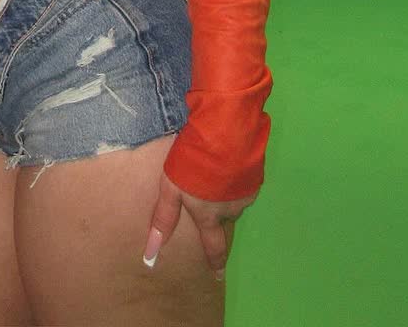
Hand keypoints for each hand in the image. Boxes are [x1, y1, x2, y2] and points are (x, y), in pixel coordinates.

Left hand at [143, 172, 258, 278]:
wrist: (225, 133)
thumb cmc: (193, 161)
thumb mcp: (171, 187)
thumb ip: (164, 218)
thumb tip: (151, 255)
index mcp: (210, 215)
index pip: (214, 246)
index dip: (216, 261)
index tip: (218, 275)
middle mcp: (231, 210)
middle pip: (223, 217)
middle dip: (217, 210)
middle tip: (208, 192)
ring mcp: (246, 193)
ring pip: (234, 198)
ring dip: (226, 191)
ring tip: (215, 171)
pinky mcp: (256, 175)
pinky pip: (244, 182)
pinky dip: (236, 177)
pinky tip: (229, 161)